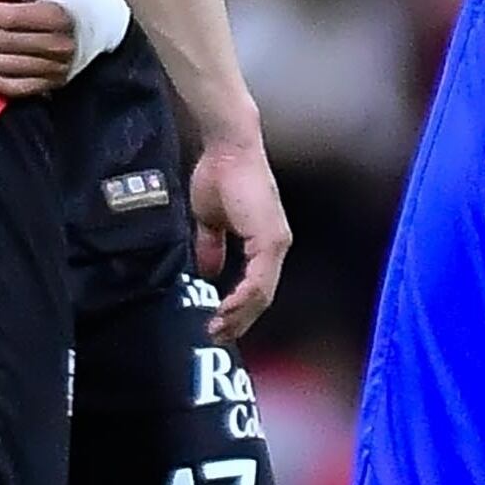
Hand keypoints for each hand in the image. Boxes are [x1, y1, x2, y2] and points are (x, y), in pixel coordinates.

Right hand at [188, 133, 289, 340]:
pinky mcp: (270, 238)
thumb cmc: (219, 175)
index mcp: (265, 242)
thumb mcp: (210, 220)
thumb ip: (212, 246)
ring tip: (216, 329)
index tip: (216, 324)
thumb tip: (208, 272)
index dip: (237, 309)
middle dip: (238, 321)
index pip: (256, 287)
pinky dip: (242, 299)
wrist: (227, 148)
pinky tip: (224, 310)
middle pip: (261, 297)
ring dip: (238, 315)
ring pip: (262, 294)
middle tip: (215, 337)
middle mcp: (276, 245)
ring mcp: (276, 242)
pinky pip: (259, 280)